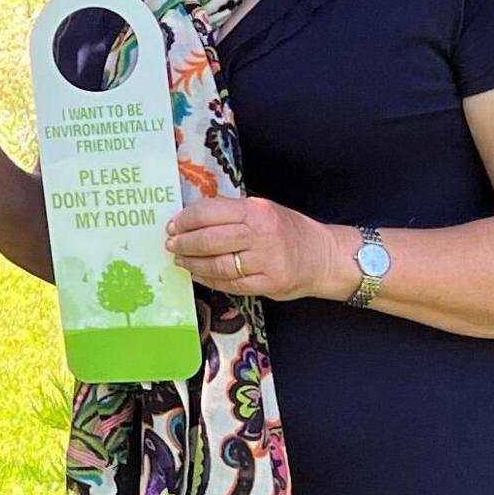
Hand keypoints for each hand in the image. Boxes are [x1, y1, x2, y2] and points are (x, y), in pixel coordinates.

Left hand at [167, 192, 339, 300]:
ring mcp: (265, 261)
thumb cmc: (288, 230)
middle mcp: (261, 234)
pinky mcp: (268, 284)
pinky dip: (209, 280)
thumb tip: (192, 218)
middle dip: (184, 244)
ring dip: (193, 264)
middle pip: (209, 240)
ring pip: (217, 265)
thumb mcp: (264, 210)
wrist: (323, 256)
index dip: (185, 220)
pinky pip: (230, 284)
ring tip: (180, 261)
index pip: (210, 212)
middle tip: (171, 245)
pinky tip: (198, 275)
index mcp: (256, 211)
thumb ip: (232, 213)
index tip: (172, 225)